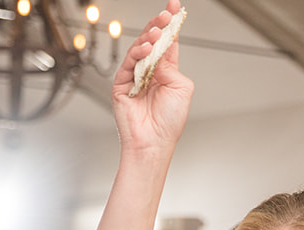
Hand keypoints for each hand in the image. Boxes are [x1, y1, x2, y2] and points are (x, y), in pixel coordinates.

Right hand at [110, 0, 193, 155]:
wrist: (154, 142)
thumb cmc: (170, 121)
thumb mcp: (182, 87)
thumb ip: (171, 65)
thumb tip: (160, 52)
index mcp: (166, 71)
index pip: (167, 42)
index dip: (170, 24)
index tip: (173, 7)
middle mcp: (150, 72)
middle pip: (152, 41)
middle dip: (158, 25)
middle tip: (165, 14)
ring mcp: (134, 78)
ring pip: (139, 49)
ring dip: (148, 37)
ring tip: (156, 32)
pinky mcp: (121, 85)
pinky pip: (128, 64)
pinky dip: (136, 54)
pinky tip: (146, 48)